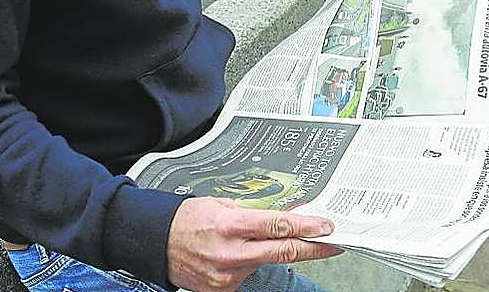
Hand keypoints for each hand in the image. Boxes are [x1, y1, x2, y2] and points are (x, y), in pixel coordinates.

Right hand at [166, 197, 342, 291]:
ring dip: (269, 252)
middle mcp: (231, 253)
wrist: (157, 243)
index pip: (278, 226)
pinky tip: (234, 254)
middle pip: (283, 251)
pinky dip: (248, 263)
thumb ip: (254, 213)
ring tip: (248, 240)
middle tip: (330, 243)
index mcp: (230, 226)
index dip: (307, 227)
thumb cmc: (186, 220)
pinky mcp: (224, 289)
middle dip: (311, 247)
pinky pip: (247, 274)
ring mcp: (228, 275)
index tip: (325, 227)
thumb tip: (285, 217)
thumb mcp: (220, 205)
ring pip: (264, 263)